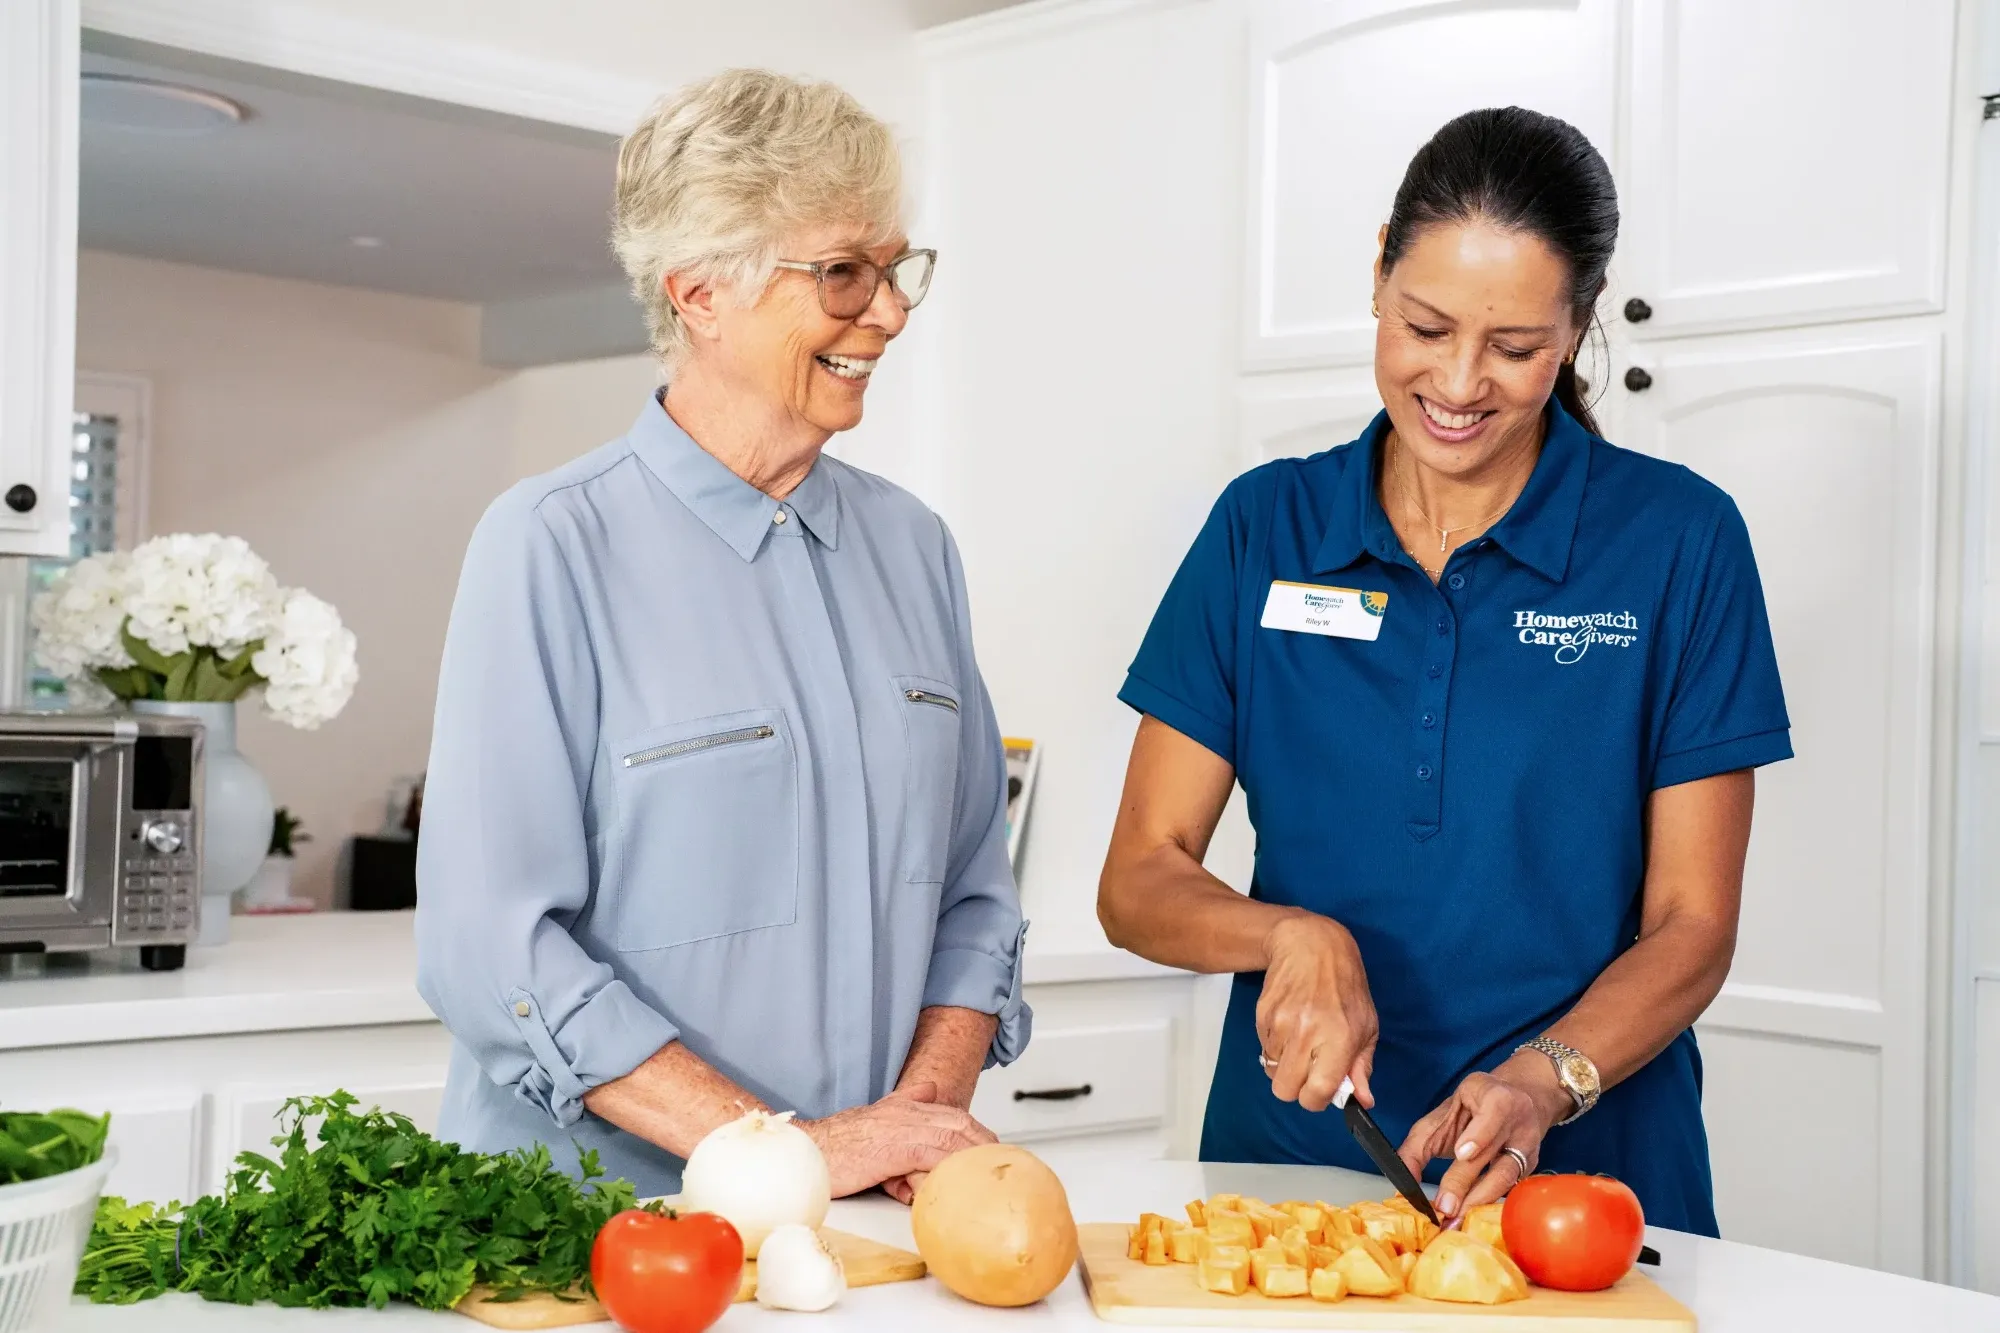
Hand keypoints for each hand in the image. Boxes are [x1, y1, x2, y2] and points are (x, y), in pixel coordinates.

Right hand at [798, 1082, 995, 1199]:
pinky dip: (951, 1167)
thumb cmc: (837, 1145)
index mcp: (904, 1106)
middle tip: (1000, 1162)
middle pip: (960, 1123)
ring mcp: (902, 1129)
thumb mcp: (875, 1118)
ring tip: (988, 1173)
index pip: (952, 1114)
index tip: (991, 1147)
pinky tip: (962, 1179)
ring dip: (974, 1156)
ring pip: (952, 1138)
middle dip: (983, 1143)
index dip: (976, 1131)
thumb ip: (905, 1102)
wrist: (808, 1150)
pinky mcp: (894, 1149)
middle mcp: (906, 1112)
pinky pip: (933, 1156)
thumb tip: (931, 1091)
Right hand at [1255, 911, 1378, 1113]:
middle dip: (1296, 1087)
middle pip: (1285, 1090)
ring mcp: (1280, 1024)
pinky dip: (1275, 1046)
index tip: (1322, 1090)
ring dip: (1285, 1064)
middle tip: (1308, 1070)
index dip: (1317, 1100)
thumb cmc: (1346, 987)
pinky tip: (1290, 1025)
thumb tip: (1362, 1101)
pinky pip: (1264, 1049)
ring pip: (1272, 1070)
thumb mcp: (1367, 1026)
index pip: (1316, 1093)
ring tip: (1300, 1041)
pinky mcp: (1262, 1015)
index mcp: (1339, 1039)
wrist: (1311, 946)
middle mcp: (1307, 1033)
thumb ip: (1362, 1066)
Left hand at [1395, 1053, 1572, 1221]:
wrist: (1515, 1100)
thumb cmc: (1472, 1109)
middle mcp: (1519, 1123)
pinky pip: (1510, 1189)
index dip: (1478, 1135)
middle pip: (1491, 1153)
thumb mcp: (1443, 1114)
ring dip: (1478, 1201)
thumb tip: (1402, 1177)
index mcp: (1497, 1099)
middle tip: (1446, 1207)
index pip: (1493, 1115)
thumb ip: (1418, 1143)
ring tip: (1456, 1219)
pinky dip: (1489, 1205)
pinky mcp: (1531, 1168)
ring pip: (1506, 1177)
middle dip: (1466, 1184)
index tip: (1462, 1153)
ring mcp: (1529, 1148)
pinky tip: (1471, 1218)